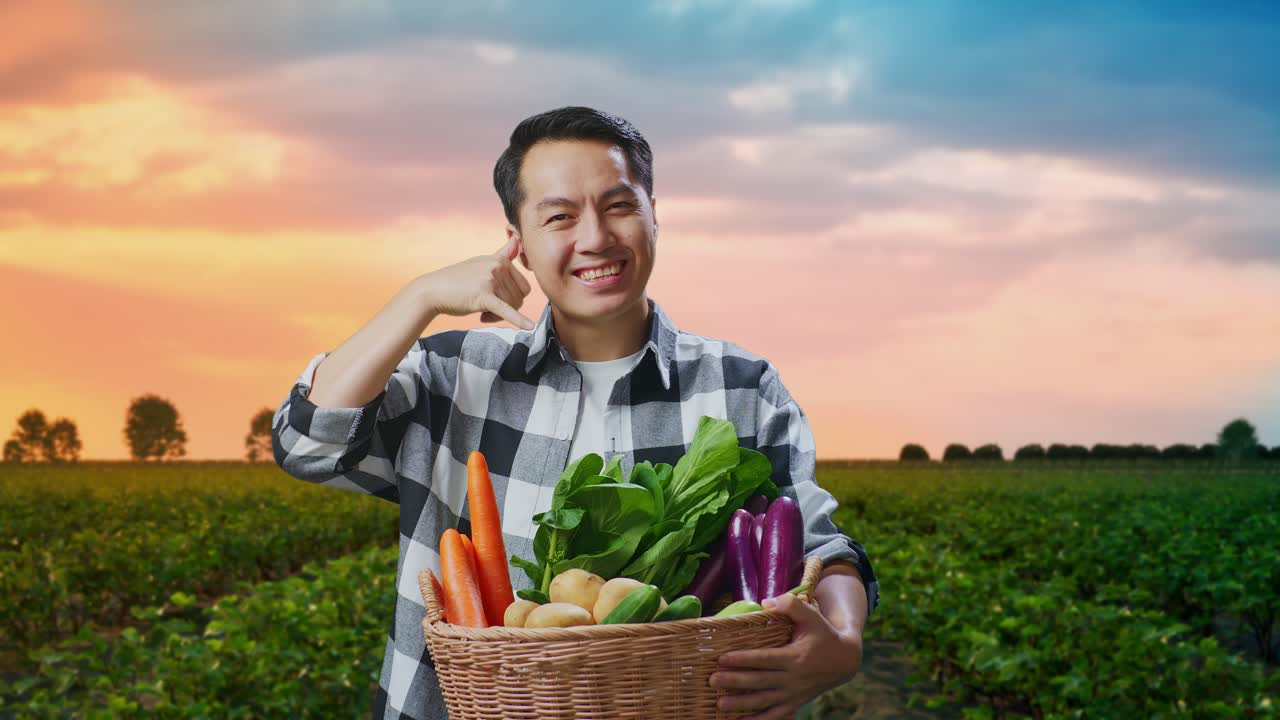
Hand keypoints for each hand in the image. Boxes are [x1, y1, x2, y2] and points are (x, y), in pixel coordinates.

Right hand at [419, 237, 534, 329]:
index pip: (524, 286)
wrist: (432, 291)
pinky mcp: (484, 295)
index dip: (512, 298)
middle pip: (519, 298)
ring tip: (481, 312)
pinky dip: (519, 320)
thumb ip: (502, 254)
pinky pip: (506, 310)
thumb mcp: (482, 263)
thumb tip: (517, 239)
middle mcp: (498, 266)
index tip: (496, 300)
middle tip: (487, 310)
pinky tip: (529, 327)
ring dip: (497, 315)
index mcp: (500, 260)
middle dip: (507, 308)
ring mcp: (491, 279)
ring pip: (511, 307)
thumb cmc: (458, 280)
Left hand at [709, 592, 862, 719]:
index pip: (765, 659)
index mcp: (796, 657)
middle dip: (735, 682)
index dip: (744, 660)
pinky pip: (776, 715)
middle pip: (760, 681)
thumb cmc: (823, 633)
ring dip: (742, 704)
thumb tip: (766, 602)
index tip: (723, 659)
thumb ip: (790, 605)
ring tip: (720, 704)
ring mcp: (794, 693)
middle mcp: (794, 678)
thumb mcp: (811, 615)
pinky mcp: (795, 703)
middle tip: (713, 680)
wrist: (844, 660)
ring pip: (765, 702)